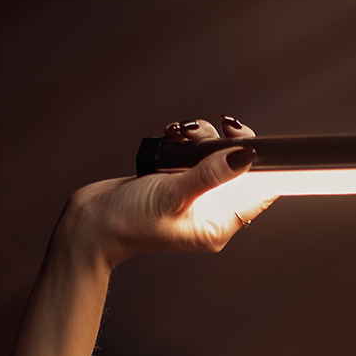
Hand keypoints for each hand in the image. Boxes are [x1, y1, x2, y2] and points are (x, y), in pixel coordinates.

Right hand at [2, 116, 274, 355]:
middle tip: (214, 129)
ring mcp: (195, 197)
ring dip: (199, 138)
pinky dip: (184, 142)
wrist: (92, 223)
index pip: (259, 194)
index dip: (264, 163)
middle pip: (240, 169)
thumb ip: (211, 175)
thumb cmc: (130, 221)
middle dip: (224, 143)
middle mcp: (211, 213)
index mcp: (218, 226)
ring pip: (214, 155)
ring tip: (177, 138)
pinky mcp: (178, 182)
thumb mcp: (174, 195)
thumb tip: (246, 157)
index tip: (257, 138)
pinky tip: (169, 140)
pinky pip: (194, 154)